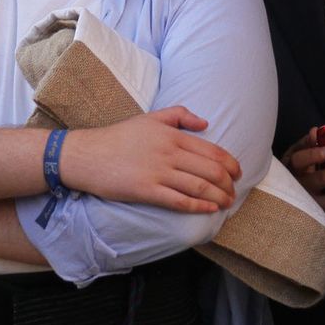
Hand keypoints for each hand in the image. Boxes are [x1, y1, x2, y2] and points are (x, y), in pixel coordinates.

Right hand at [59, 106, 240, 212]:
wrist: (86, 155)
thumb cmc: (119, 137)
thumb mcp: (150, 118)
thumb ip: (179, 115)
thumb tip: (205, 122)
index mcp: (173, 135)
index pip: (211, 151)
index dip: (230, 164)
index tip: (238, 172)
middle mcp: (169, 153)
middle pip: (210, 170)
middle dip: (228, 183)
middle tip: (234, 191)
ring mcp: (158, 172)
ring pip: (198, 186)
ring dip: (218, 196)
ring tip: (227, 202)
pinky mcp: (146, 190)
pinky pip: (179, 200)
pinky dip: (198, 206)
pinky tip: (210, 209)